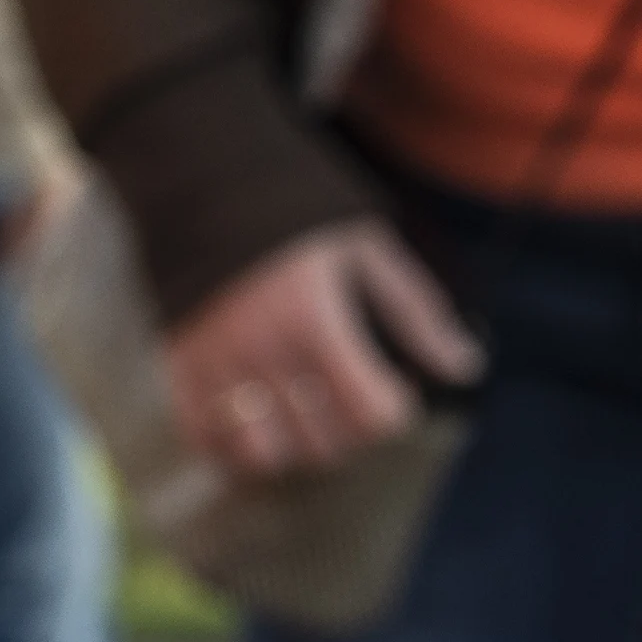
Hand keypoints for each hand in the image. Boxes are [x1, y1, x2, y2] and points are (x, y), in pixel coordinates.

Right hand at [165, 221, 481, 477]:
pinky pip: (204, 439)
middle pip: (322, 442)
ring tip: (300, 417)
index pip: (370, 413)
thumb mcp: (366, 249)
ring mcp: (215, 365)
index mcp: (315, 321)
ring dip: (291, 446)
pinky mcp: (179, 368)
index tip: (392, 385)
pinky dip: (232, 446)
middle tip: (348, 397)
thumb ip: (415, 313)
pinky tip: (253, 422)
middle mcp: (263, 352)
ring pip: (263, 455)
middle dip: (349, 429)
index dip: (395, 410)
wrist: (203, 187)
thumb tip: (462, 368)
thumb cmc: (296, 217)